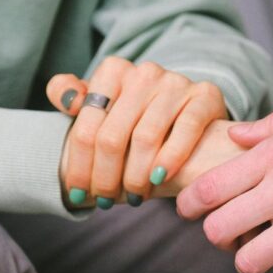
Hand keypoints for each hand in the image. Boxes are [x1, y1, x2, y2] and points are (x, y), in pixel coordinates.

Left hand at [47, 57, 227, 207]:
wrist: (187, 111)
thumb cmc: (135, 116)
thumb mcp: (101, 104)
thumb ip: (71, 95)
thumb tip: (67, 99)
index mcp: (113, 71)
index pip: (86, 127)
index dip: (79, 166)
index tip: (77, 193)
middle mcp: (144, 73)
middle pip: (112, 137)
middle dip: (105, 178)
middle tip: (105, 202)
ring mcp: (176, 83)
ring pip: (145, 138)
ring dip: (136, 177)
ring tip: (133, 197)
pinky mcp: (204, 95)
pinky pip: (186, 129)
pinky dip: (170, 158)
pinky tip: (159, 179)